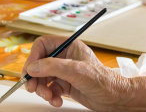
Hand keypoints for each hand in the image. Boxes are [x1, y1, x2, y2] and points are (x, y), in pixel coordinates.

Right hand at [23, 35, 145, 110]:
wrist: (116, 99)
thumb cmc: (104, 81)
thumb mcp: (76, 71)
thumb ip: (52, 67)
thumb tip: (32, 67)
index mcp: (68, 46)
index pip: (42, 45)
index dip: (33, 57)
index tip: (29, 70)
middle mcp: (64, 57)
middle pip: (39, 63)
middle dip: (35, 77)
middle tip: (32, 88)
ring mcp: (64, 72)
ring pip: (42, 78)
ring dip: (42, 89)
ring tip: (49, 97)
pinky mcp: (65, 85)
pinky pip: (49, 89)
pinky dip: (50, 96)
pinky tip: (57, 100)